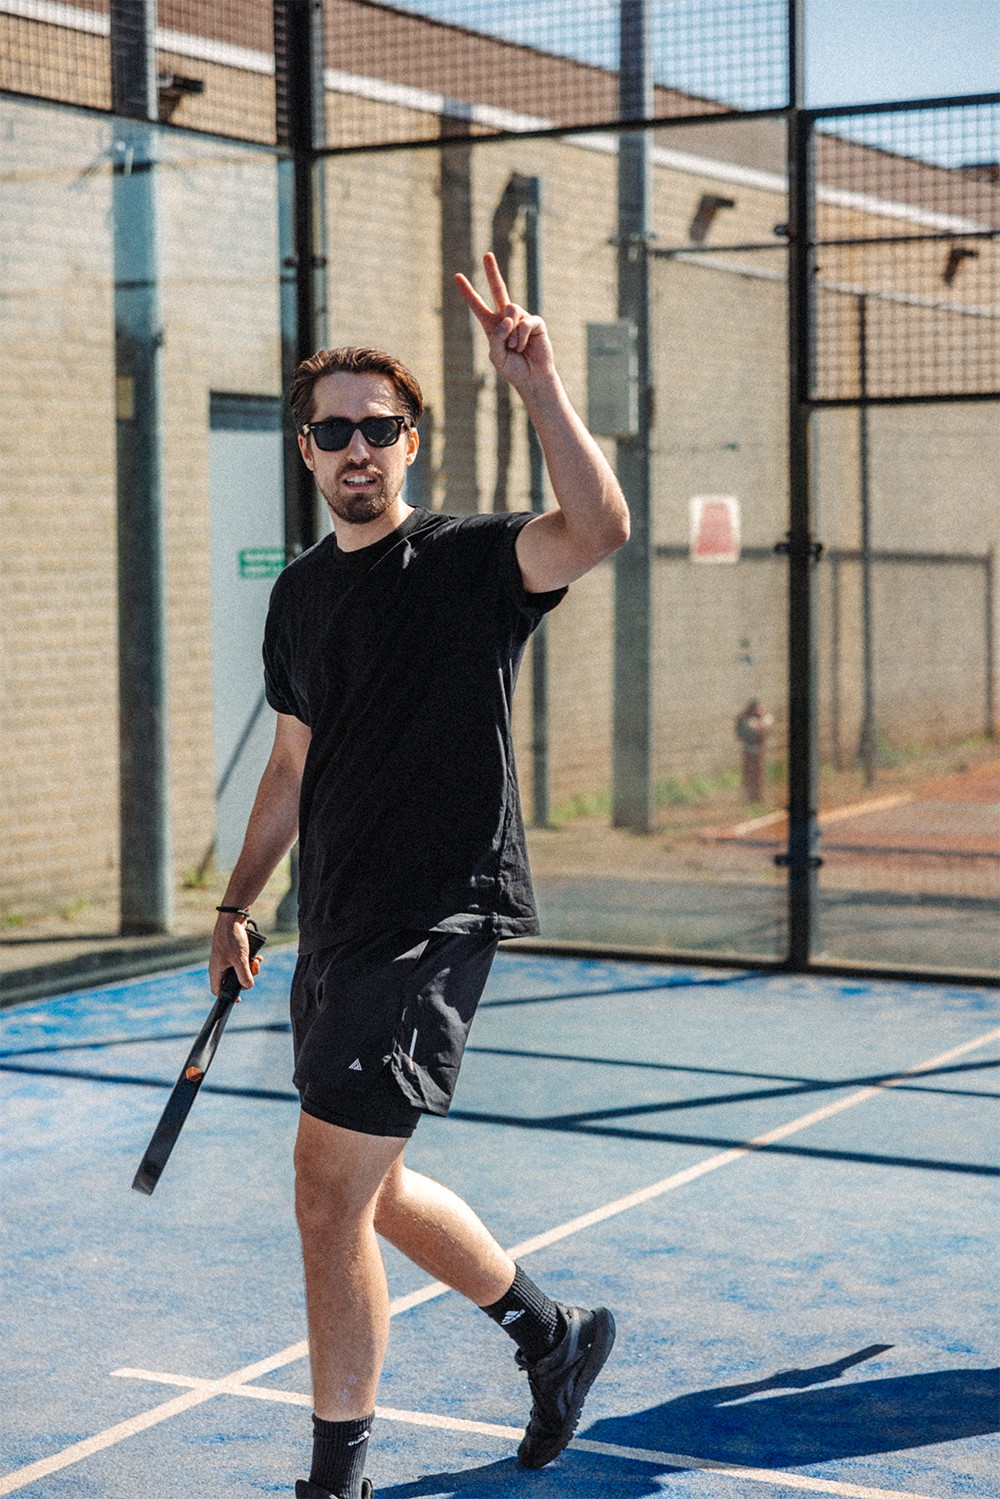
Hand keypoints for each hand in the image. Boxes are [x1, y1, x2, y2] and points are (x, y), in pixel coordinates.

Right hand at [208, 914, 257, 997]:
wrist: (233, 918)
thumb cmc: (232, 938)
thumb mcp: (240, 959)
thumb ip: (244, 975)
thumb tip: (248, 987)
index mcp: (216, 970)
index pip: (217, 990)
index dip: (227, 996)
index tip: (238, 998)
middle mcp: (220, 965)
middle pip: (232, 980)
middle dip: (245, 978)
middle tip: (253, 971)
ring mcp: (226, 957)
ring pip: (239, 970)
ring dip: (250, 968)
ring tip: (257, 961)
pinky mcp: (233, 950)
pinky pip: (242, 960)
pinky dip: (250, 960)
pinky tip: (258, 956)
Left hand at [455, 252, 554, 393]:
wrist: (532, 378)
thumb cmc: (513, 369)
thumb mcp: (496, 356)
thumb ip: (496, 337)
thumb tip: (506, 319)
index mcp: (493, 326)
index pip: (478, 306)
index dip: (468, 292)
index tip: (457, 276)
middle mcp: (507, 318)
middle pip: (498, 289)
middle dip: (493, 271)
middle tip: (486, 254)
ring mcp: (522, 318)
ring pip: (511, 309)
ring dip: (511, 332)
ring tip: (515, 347)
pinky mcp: (535, 322)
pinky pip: (524, 322)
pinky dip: (521, 337)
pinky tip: (524, 347)